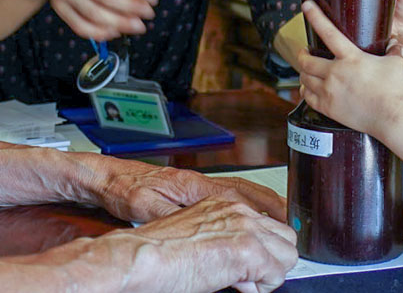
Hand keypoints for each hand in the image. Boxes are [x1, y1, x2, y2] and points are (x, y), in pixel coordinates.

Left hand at [96, 160, 286, 223]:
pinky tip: (253, 217)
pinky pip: (230, 196)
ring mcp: (199, 186)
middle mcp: (201, 183)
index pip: (238, 194)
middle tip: (293, 220)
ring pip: (242, 192)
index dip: (263, 206)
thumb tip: (193, 226)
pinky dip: (248, 205)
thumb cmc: (125, 189)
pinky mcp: (194, 192)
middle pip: (247, 190)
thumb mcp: (145, 207)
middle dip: (273, 204)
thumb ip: (170, 215)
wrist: (110, 177)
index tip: (282, 218)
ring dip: (263, 204)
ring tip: (282, 219)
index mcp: (193, 185)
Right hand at [111, 197, 296, 292]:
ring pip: (287, 253)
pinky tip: (239, 286)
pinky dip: (263, 287)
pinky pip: (276, 274)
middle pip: (285, 236)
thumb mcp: (197, 236)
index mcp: (226, 204)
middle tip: (249, 278)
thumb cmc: (157, 250)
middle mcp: (239, 211)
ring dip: (270, 273)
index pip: (270, 223)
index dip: (264, 250)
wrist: (141, 256)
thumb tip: (240, 263)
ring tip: (243, 282)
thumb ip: (224, 240)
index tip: (252, 267)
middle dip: (273, 261)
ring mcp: (245, 228)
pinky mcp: (246, 249)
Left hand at [296, 1, 402, 136]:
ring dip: (303, 72)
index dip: (315, 16)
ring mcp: (330, 92)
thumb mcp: (397, 64)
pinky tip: (305, 89)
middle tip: (304, 51)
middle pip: (307, 60)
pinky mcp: (329, 109)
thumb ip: (394, 50)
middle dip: (302, 54)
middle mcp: (336, 73)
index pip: (328, 32)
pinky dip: (304, 91)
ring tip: (305, 70)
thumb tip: (396, 43)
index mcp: (351, 58)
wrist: (392, 118)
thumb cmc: (396, 90)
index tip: (306, 6)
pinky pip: (308, 98)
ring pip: (305, 78)